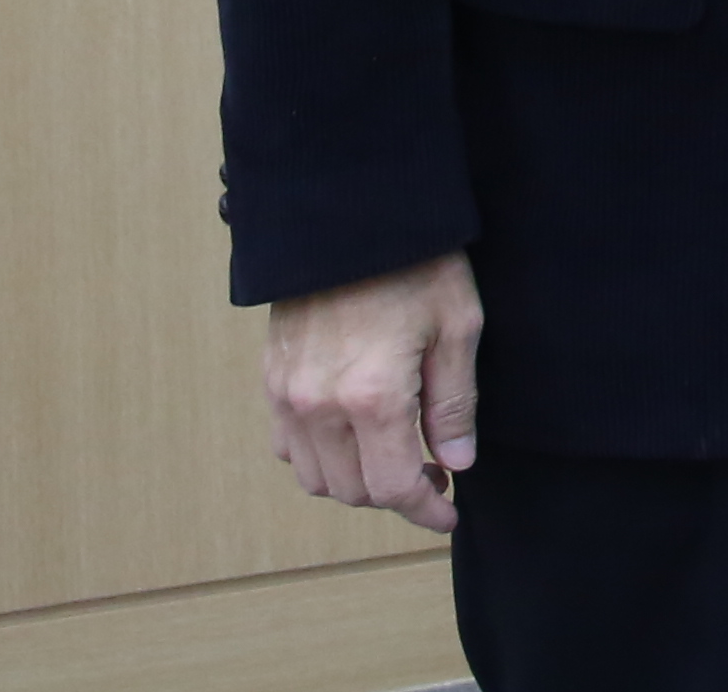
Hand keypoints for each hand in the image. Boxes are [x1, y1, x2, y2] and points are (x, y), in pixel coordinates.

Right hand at [262, 251, 482, 533]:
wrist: (349, 214)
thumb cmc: (414, 261)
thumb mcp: (457, 326)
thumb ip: (454, 404)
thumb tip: (456, 463)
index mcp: (372, 397)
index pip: (392, 489)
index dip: (424, 511)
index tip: (449, 512)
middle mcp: (318, 406)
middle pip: (353, 492)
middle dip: (396, 495)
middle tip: (434, 474)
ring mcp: (287, 395)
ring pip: (315, 478)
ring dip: (356, 481)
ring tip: (396, 456)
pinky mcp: (271, 379)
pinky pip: (287, 446)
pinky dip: (319, 458)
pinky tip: (353, 436)